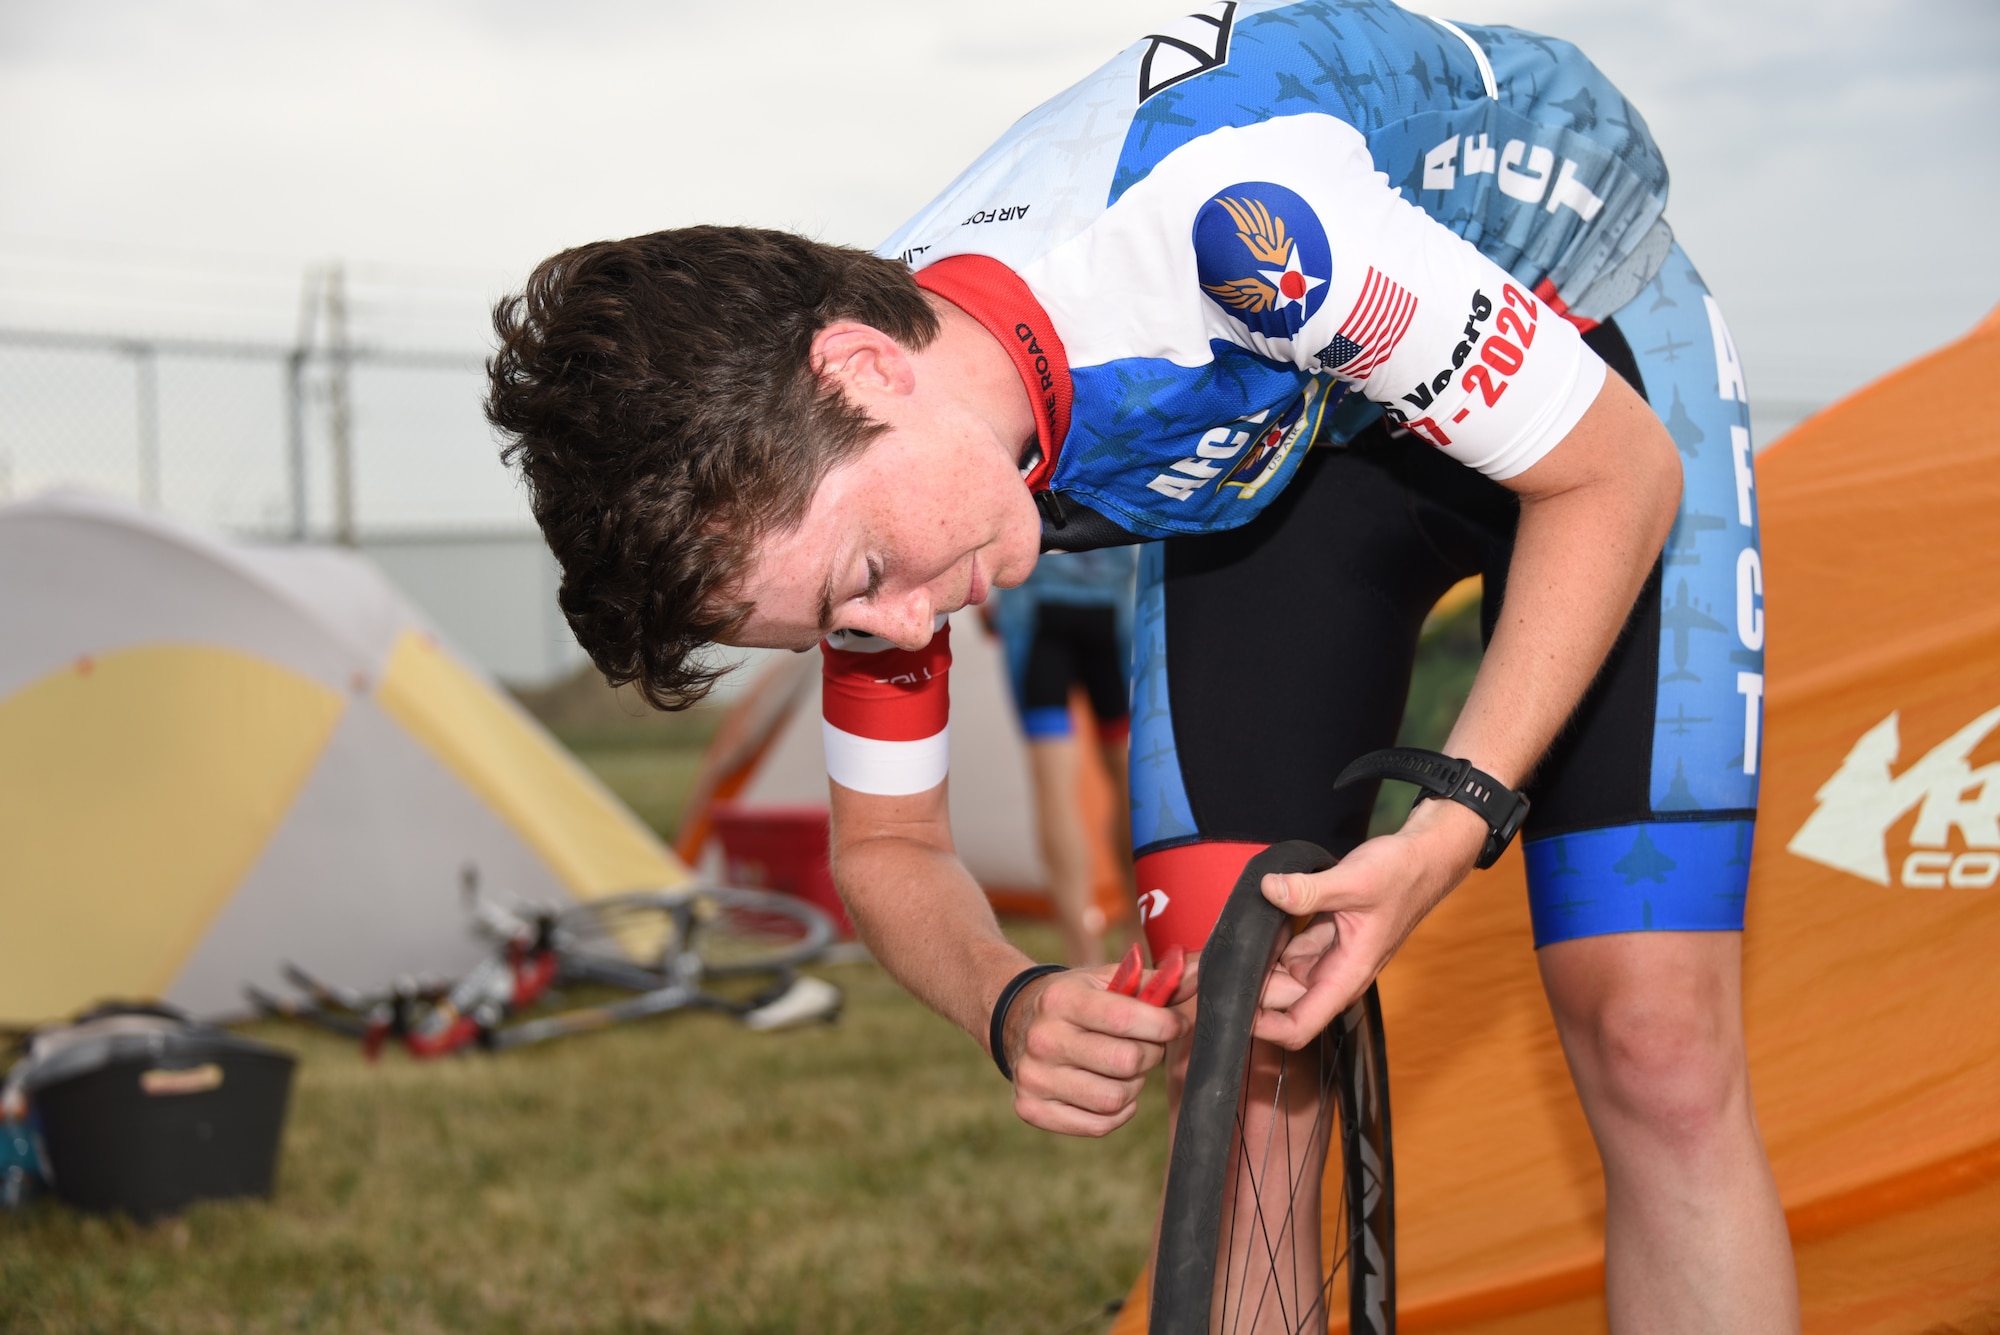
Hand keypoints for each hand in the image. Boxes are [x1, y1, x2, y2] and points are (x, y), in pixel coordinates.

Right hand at [1005, 960, 1194, 1135]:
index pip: (1125, 1019)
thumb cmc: (1076, 1000)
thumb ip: (1155, 981)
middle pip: (1126, 1062)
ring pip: (1115, 1099)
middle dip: (1150, 1055)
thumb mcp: (1107, 980)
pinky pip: (1097, 1125)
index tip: (1175, 1024)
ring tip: (1123, 1069)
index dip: (1164, 1025)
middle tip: (1145, 1046)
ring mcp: (1034, 1077)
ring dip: (1133, 1086)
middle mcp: (1043, 1038)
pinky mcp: (1031, 1108)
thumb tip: (1198, 974)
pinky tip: (1109, 1089)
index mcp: (1061, 999)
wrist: (1016, 1021)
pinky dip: (1116, 1112)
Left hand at [1252, 799, 1486, 1047]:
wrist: (1423, 858)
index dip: (1264, 1026)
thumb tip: (1269, 890)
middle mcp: (1337, 973)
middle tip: (1226, 955)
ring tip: (1243, 931)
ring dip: (1262, 959)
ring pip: (1283, 973)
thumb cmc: (1402, 876)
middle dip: (1255, 985)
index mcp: (1346, 975)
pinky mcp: (1327, 937)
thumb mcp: (1353, 881)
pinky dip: (1275, 938)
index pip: (1299, 1026)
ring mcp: (1331, 956)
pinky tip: (1264, 914)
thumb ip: (1308, 890)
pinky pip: (1292, 948)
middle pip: (1283, 1000)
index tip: (1235, 1007)